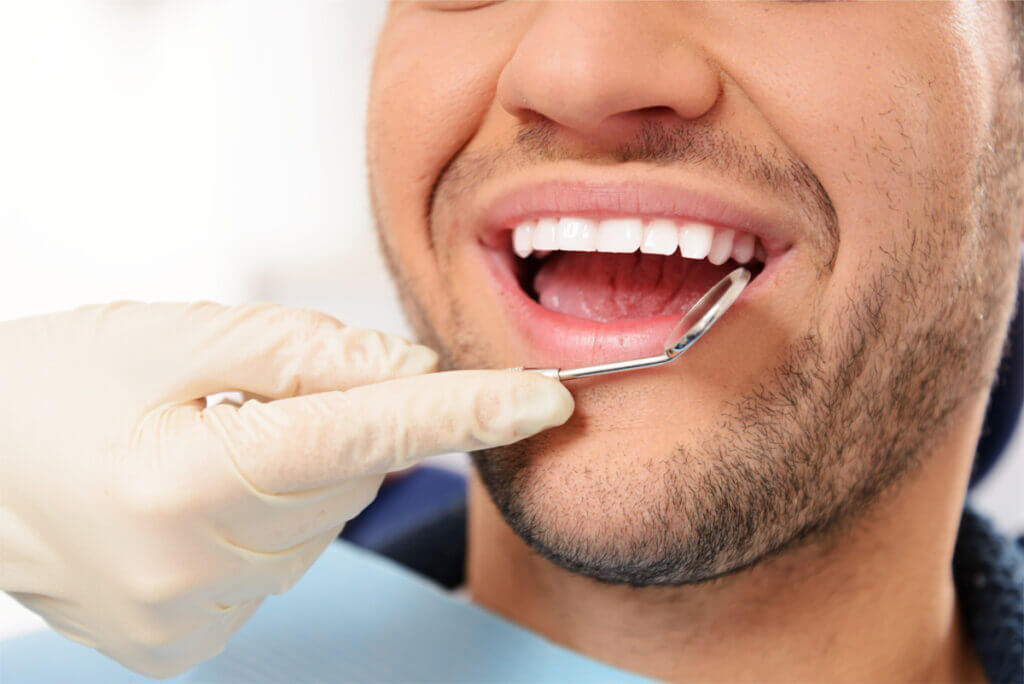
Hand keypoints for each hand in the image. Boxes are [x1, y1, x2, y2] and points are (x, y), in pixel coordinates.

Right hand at [0, 302, 571, 676]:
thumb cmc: (52, 387)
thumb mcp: (169, 336)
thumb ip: (302, 351)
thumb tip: (413, 370)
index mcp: (184, 480)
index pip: (364, 436)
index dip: (463, 413)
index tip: (543, 399)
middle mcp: (193, 570)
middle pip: (346, 478)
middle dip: (329, 425)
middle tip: (242, 400)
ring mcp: (189, 620)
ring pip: (320, 521)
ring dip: (294, 472)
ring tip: (202, 446)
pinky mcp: (186, 642)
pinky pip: (280, 564)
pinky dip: (265, 520)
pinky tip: (197, 497)